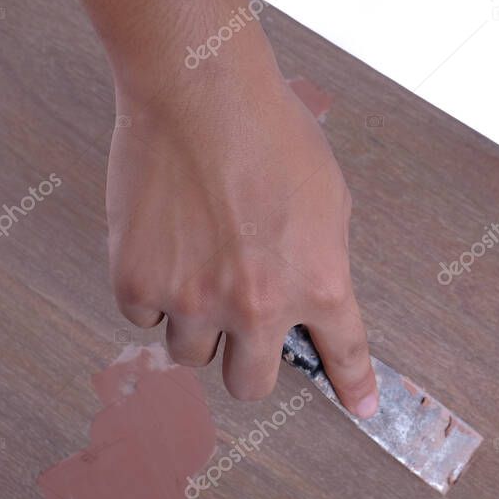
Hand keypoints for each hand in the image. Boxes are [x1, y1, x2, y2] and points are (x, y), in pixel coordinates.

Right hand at [107, 41, 378, 416]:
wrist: (200, 93)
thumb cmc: (271, 132)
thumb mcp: (329, 199)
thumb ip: (321, 259)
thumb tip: (310, 295)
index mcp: (318, 284)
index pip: (343, 354)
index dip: (353, 385)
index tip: (359, 405)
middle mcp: (258, 306)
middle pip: (249, 386)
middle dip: (248, 362)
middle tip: (241, 327)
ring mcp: (195, 300)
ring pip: (190, 355)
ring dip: (197, 325)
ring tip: (197, 268)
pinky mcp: (139, 282)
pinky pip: (143, 318)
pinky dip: (152, 294)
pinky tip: (163, 248)